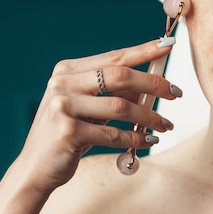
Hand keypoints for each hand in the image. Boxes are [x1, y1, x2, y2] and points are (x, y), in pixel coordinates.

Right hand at [16, 39, 180, 192]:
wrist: (36, 167)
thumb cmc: (69, 132)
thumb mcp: (88, 106)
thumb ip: (114, 92)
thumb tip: (154, 82)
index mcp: (68, 70)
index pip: (114, 56)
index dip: (144, 51)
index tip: (168, 46)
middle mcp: (63, 83)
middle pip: (120, 76)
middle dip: (153, 83)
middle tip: (176, 92)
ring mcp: (63, 107)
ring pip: (121, 107)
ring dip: (150, 116)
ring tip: (166, 124)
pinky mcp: (68, 132)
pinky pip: (114, 133)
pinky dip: (136, 137)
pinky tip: (149, 140)